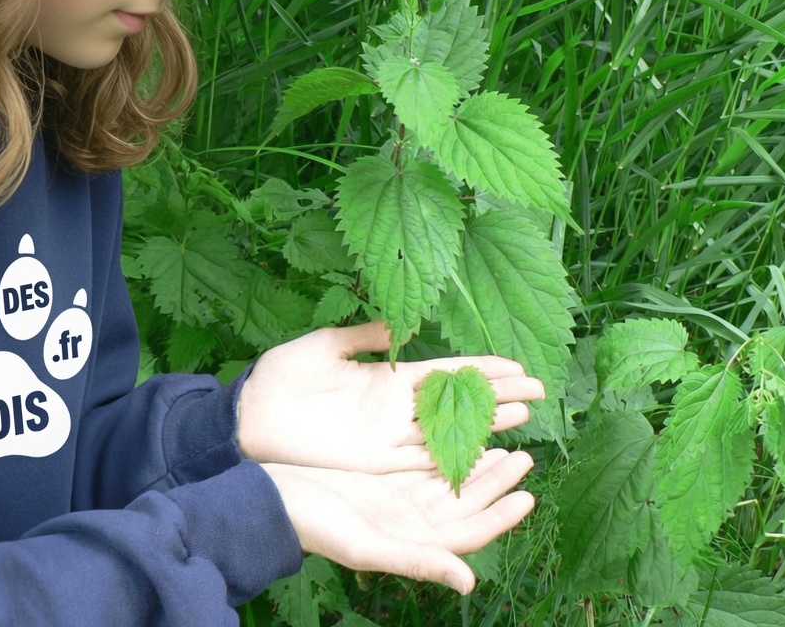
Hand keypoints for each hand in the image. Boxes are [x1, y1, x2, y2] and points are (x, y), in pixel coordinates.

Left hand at [236, 321, 544, 471]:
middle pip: (458, 402)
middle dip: (498, 396)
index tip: (517, 365)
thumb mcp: (324, 345)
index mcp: (387, 376)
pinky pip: (420, 459)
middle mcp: (394, 407)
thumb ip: (363, 336)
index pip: (446, 371)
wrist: (246, 415)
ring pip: (448, 431)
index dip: (481, 369)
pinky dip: (451, 456)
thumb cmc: (279, 377)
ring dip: (486, 426)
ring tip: (525, 418)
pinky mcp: (371, 460)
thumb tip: (398, 324)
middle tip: (539, 392)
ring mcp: (386, 436)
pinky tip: (482, 452)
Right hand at [263, 448, 534, 593]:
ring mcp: (398, 499)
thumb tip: (469, 582)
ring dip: (477, 465)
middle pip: (466, 503)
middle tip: (524, 457)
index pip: (470, 532)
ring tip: (505, 443)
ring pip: (450, 482)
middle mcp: (411, 521)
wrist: (273, 501)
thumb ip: (420, 562)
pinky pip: (426, 465)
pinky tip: (462, 435)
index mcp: (412, 541)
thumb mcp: (368, 546)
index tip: (529, 496)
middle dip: (497, 483)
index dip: (501, 516)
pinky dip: (447, 452)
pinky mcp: (384, 478)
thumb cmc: (316, 526)